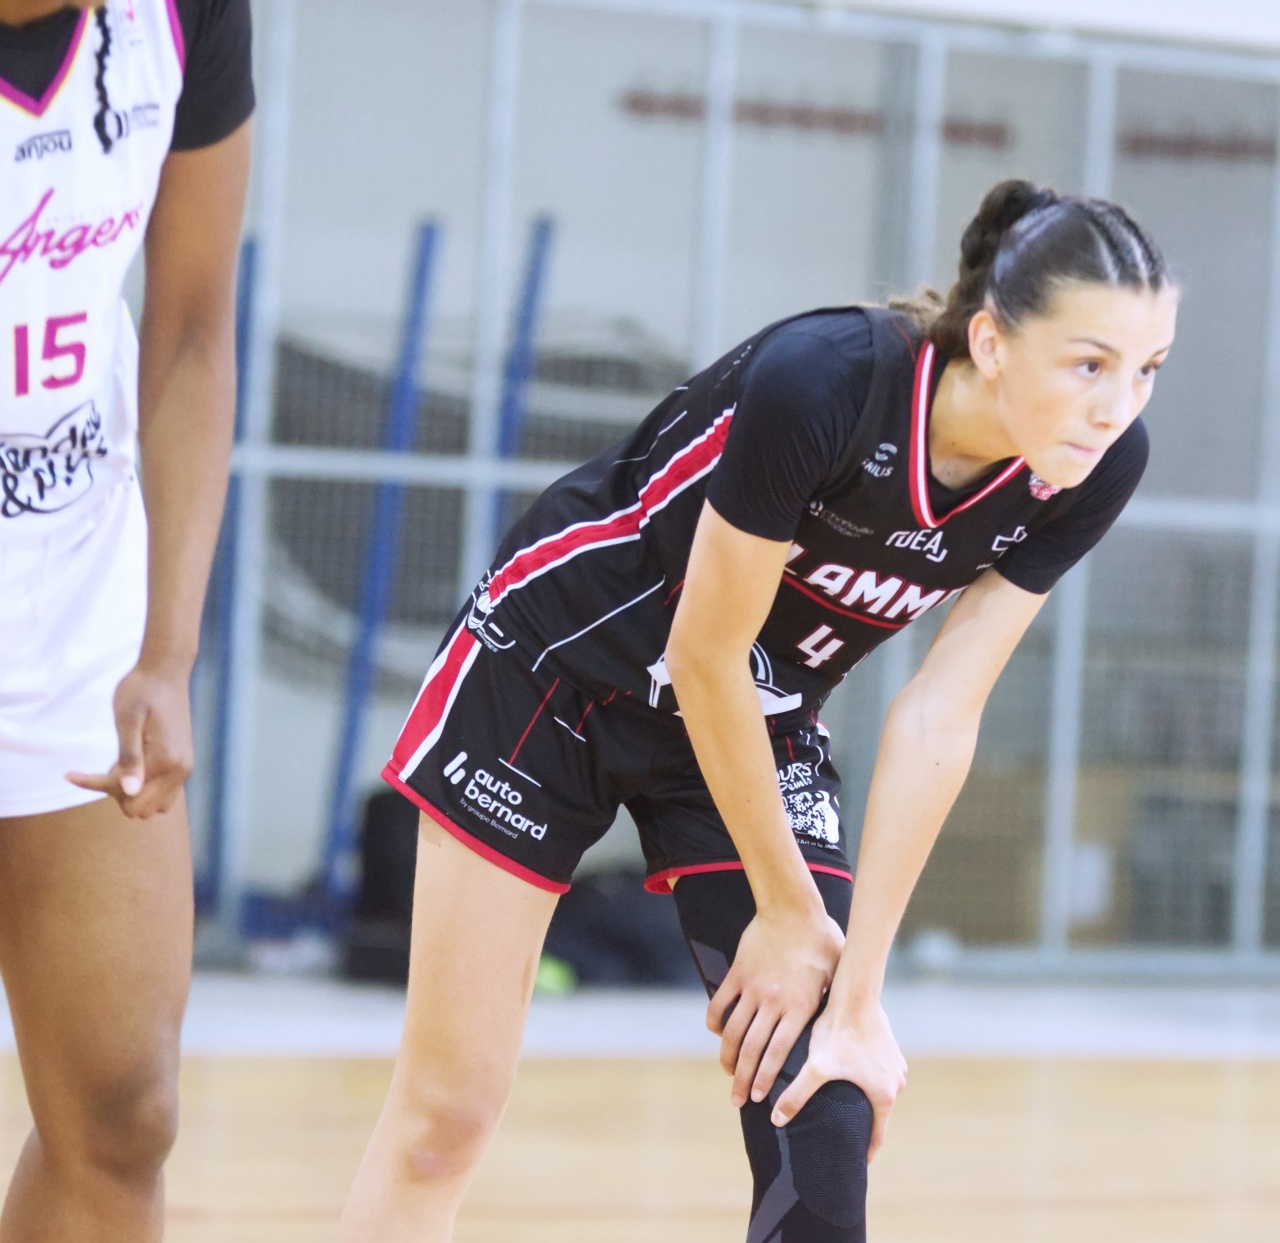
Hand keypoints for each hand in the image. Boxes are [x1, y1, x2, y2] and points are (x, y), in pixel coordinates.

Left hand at [67, 658, 193, 817]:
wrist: (166, 671)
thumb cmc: (142, 691)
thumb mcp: (127, 720)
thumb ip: (128, 757)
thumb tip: (129, 792)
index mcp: (168, 762)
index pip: (129, 797)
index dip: (99, 786)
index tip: (71, 772)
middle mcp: (180, 770)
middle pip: (143, 809)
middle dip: (118, 794)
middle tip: (103, 767)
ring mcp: (184, 768)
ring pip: (155, 805)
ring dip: (132, 794)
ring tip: (117, 767)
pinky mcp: (182, 762)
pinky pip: (161, 791)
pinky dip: (142, 786)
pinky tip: (130, 763)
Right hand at [708, 906, 843, 1108]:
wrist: (793, 909)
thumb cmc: (822, 941)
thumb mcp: (836, 976)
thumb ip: (832, 1004)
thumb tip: (841, 1029)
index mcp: (800, 1007)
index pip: (778, 1053)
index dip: (766, 1078)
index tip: (760, 1098)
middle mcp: (774, 1002)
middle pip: (753, 1050)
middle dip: (744, 1079)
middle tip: (738, 1100)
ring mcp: (753, 988)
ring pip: (733, 1032)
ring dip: (728, 1057)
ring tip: (728, 1073)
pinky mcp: (737, 974)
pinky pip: (720, 1004)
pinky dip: (716, 1022)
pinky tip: (718, 1034)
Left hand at [771, 1001, 906, 1161]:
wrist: (855, 993)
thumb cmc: (838, 1031)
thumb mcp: (816, 1067)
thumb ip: (797, 1095)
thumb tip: (776, 1120)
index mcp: (884, 1095)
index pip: (877, 1136)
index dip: (864, 1152)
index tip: (854, 1164)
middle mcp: (897, 1083)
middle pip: (878, 1112)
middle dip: (861, 1123)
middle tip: (844, 1135)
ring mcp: (896, 1064)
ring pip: (879, 1089)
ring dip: (864, 1096)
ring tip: (845, 1104)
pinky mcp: (890, 1048)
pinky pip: (879, 1070)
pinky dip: (866, 1076)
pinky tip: (850, 1074)